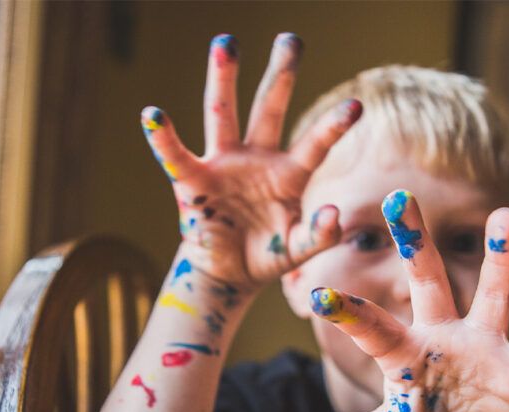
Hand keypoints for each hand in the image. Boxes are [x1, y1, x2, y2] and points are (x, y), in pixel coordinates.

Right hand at [141, 33, 361, 290]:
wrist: (229, 275)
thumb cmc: (267, 255)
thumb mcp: (298, 249)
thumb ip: (319, 235)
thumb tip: (334, 213)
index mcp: (289, 174)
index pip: (315, 145)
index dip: (334, 127)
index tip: (356, 105)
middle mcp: (258, 159)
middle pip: (269, 108)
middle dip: (281, 74)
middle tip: (291, 39)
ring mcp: (224, 165)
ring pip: (223, 113)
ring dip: (224, 78)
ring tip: (226, 42)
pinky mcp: (193, 181)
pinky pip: (176, 156)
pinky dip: (162, 137)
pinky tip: (152, 113)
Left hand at [298, 190, 508, 411]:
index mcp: (405, 353)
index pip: (374, 328)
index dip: (349, 313)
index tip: (319, 293)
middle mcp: (444, 336)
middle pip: (428, 282)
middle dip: (415, 241)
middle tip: (397, 193)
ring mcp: (485, 347)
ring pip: (494, 294)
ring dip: (501, 258)